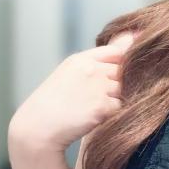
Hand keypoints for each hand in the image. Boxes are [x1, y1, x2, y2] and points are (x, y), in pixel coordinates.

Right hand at [8, 31, 137, 152]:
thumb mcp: (69, 73)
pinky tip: (92, 118)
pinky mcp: (101, 107)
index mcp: (81, 59)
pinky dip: (111, 114)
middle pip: (123, 72)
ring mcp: (97, 87)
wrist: (36, 129)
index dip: (120, 64)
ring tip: (91, 108)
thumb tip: (132, 39)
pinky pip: (120, 107)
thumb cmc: (53, 103)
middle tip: (95, 98)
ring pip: (123, 90)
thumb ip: (97, 61)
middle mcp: (91, 69)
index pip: (116, 52)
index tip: (110, 78)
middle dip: (116, 85)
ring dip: (114, 100)